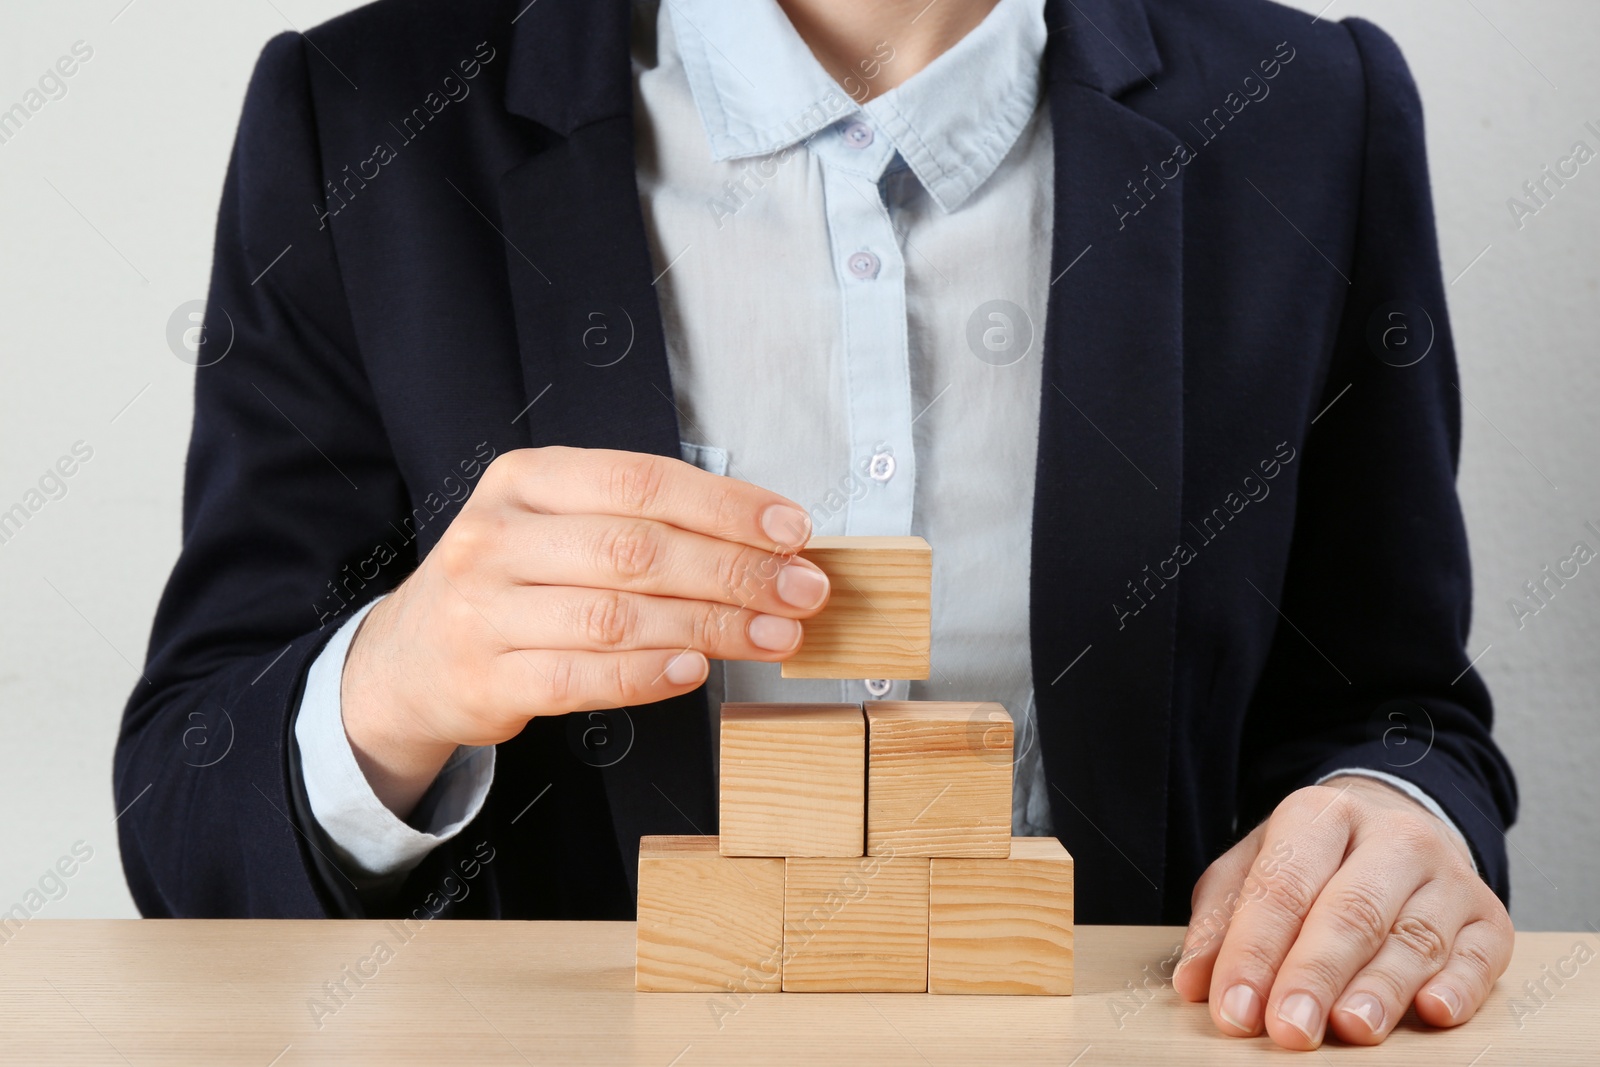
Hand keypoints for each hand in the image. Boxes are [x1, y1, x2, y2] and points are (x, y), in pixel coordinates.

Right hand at [340, 446, 825, 815]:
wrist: (409, 660)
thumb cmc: (511, 584)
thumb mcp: (556, 528)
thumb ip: (642, 524)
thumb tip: (766, 541)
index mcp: (524, 480)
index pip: (642, 482)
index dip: (727, 506)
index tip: (791, 531)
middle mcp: (498, 537)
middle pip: (638, 550)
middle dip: (735, 571)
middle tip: (801, 591)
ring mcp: (484, 610)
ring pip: (617, 616)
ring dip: (711, 627)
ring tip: (773, 634)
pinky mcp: (485, 679)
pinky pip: (582, 677)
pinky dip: (648, 675)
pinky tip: (696, 671)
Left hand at [1172, 775, 1512, 1048]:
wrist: (1396, 828)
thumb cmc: (1313, 863)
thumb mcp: (1254, 868)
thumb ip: (1222, 922)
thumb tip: (1195, 981)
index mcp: (1321, 815)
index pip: (1283, 886)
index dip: (1254, 951)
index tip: (1233, 1008)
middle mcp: (1392, 837)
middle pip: (1351, 911)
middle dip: (1315, 975)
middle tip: (1289, 1029)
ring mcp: (1448, 875)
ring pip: (1414, 936)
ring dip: (1381, 989)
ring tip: (1351, 1028)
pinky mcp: (1490, 917)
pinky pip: (1479, 955)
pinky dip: (1457, 986)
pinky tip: (1433, 1012)